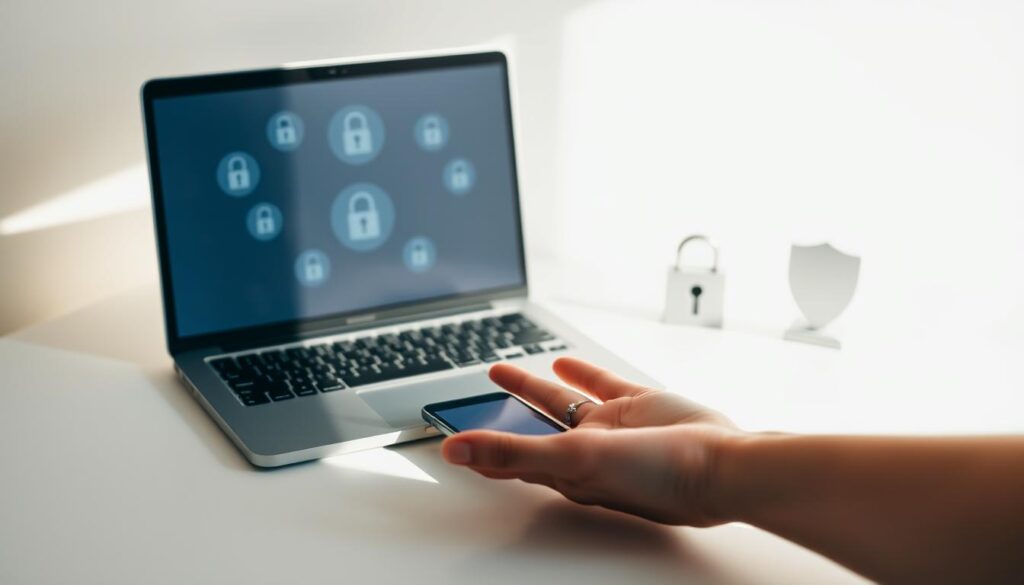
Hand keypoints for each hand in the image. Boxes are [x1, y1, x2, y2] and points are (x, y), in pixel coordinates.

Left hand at [441, 357, 745, 525]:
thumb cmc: (652, 475)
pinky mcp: (638, 405)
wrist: (720, 464)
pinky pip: (600, 384)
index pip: (510, 460)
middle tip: (472, 399)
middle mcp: (585, 451)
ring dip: (531, 388)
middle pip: (529, 428)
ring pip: (559, 403)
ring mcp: (612, 428)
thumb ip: (510, 452)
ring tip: (503, 373)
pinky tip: (563, 359)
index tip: (451, 441)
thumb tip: (455, 451)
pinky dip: (580, 372)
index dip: (481, 449)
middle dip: (499, 414)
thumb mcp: (569, 460)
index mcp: (565, 471)